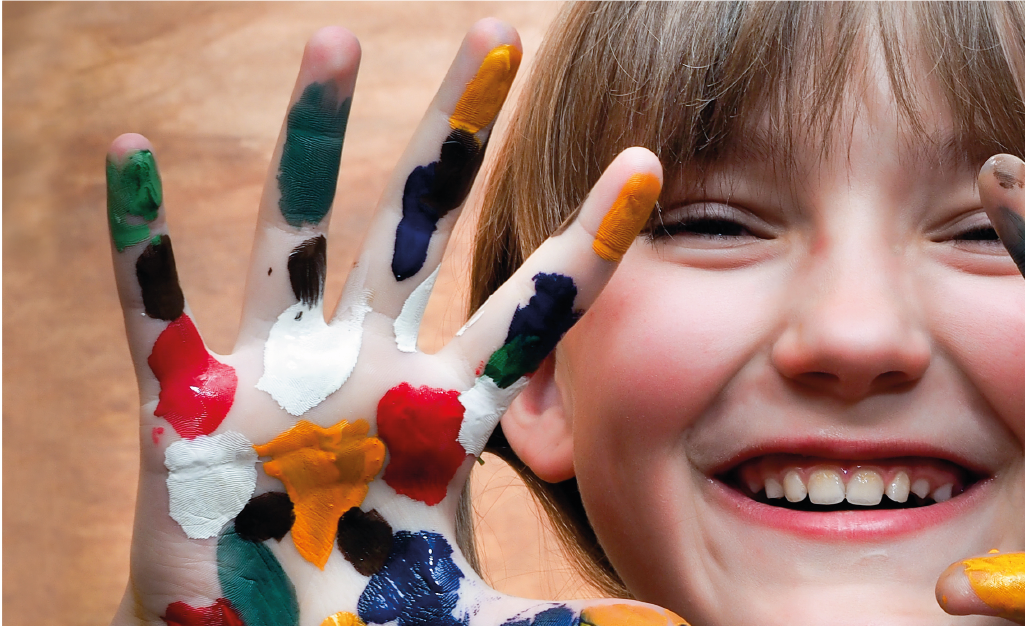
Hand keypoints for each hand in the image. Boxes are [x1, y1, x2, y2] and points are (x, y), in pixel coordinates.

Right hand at [106, 22, 681, 625]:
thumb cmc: (361, 624)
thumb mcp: (462, 620)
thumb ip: (547, 624)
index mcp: (444, 406)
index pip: (533, 303)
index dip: (589, 237)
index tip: (651, 158)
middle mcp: (369, 364)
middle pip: (424, 226)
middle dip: (457, 135)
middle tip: (498, 31)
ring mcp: (279, 373)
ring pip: (301, 235)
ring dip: (313, 142)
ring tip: (334, 37)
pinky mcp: (188, 405)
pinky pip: (160, 311)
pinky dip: (141, 242)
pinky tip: (128, 154)